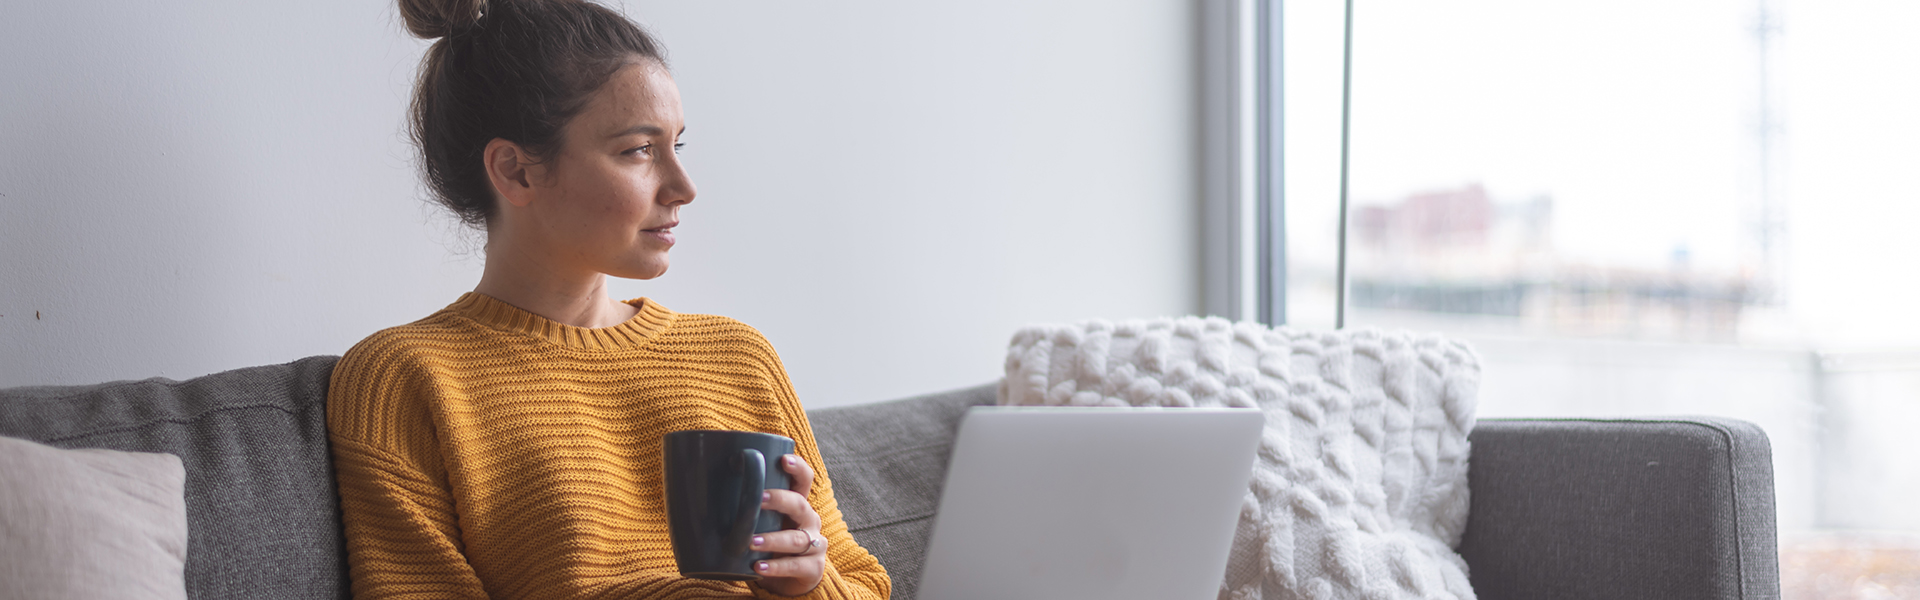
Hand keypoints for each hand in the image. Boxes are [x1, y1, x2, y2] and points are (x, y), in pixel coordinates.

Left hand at [750, 454, 825, 596]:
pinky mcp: (813, 568)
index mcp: (797, 505)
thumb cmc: (767, 547)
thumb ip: (741, 510)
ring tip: (750, 542)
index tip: (783, 459)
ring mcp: (815, 545)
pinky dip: (775, 567)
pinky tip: (758, 567)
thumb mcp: (758, 525)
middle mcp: (809, 521)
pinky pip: (796, 566)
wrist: (786, 583)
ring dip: (772, 539)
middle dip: (779, 499)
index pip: (803, 480)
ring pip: (796, 538)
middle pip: (799, 504)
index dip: (798, 468)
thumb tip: (695, 491)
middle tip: (758, 499)